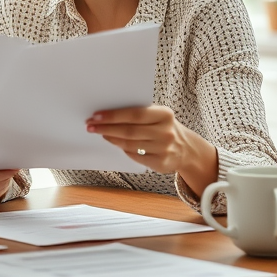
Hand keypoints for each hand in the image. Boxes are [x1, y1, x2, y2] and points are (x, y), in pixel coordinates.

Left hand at [85, 104, 217, 194]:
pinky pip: (135, 156)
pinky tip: (116, 143)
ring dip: (112, 139)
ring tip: (101, 133)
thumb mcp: (157, 115)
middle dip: (107, 128)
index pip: (134, 114)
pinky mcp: (161, 163)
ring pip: (130, 144)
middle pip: (129, 130)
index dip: (113, 115)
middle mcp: (166, 131)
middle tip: (90, 126)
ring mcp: (165, 148)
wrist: (186, 149)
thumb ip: (138, 113)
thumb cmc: (162, 127)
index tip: (95, 116)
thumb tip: (107, 114)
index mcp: (164, 114)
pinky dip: (123, 150)